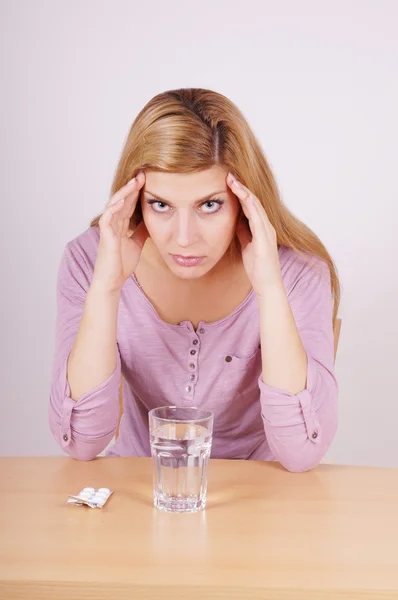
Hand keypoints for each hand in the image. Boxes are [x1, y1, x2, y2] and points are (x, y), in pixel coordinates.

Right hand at [92, 171, 148, 292]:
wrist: (112, 281)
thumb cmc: (121, 264)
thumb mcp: (137, 243)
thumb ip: (141, 231)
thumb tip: (152, 220)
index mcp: (120, 225)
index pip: (129, 203)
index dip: (137, 192)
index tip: (148, 181)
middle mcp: (113, 224)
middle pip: (122, 200)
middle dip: (132, 187)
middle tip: (143, 174)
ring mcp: (108, 229)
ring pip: (114, 205)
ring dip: (124, 193)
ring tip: (134, 182)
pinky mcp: (105, 237)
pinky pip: (107, 218)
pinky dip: (113, 208)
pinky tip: (121, 200)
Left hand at [226, 172, 281, 297]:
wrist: (268, 285)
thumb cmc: (258, 268)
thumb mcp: (246, 245)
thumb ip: (243, 232)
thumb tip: (235, 220)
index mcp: (262, 228)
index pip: (251, 205)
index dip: (240, 193)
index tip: (228, 182)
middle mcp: (267, 226)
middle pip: (253, 201)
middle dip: (241, 187)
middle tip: (229, 175)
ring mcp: (267, 231)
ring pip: (256, 205)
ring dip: (244, 191)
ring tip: (232, 180)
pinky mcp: (265, 238)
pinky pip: (257, 216)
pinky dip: (249, 204)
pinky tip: (241, 195)